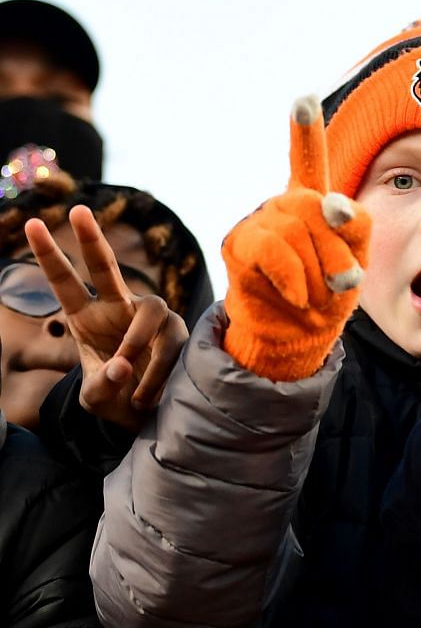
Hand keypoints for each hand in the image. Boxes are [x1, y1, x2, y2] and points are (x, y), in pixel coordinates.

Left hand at [23, 205, 186, 432]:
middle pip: (106, 268)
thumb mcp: (97, 399)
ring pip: (151, 311)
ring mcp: (153, 319)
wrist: (151, 417)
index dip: (49, 255)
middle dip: (91, 239)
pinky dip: (159, 372)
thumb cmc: (117, 401)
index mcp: (87, 319)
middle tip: (77, 211)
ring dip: (136, 344)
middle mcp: (119, 309)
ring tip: (130, 384)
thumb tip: (123, 366)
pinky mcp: (180, 333)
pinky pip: (173, 343)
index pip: (65, 283)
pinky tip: (147, 397)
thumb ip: (102, 385)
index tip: (32, 224)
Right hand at [221, 97, 371, 381]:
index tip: (302, 98)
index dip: (304, 130)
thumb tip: (327, 205)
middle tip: (344, 281)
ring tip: (319, 293)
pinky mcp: (238, 243)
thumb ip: (354, 225)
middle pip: (317, 206)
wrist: (298, 333)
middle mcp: (283, 203)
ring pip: (296, 230)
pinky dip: (294, 276)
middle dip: (337, 248)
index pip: (309, 160)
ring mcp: (258, 220)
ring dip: (318, 269)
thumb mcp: (357, 257)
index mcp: (314, 200)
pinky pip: (273, 249)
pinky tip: (299, 294)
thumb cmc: (330, 291)